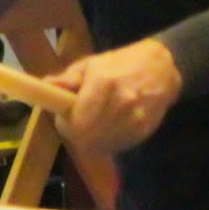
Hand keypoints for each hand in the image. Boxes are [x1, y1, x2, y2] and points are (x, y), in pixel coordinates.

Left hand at [45, 38, 181, 154]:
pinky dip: (107, 141)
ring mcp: (135, 118)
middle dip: (76, 133)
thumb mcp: (91, 64)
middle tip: (75, 123)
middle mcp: (121, 102)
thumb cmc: (120, 64)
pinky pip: (117, 146)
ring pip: (101, 144)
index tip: (64, 118)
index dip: (65, 124)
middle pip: (87, 137)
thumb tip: (46, 85)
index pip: (76, 121)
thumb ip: (68, 79)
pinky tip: (108, 127)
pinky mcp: (145, 130)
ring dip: (91, 139)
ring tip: (93, 123)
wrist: (162, 68)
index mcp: (104, 83)